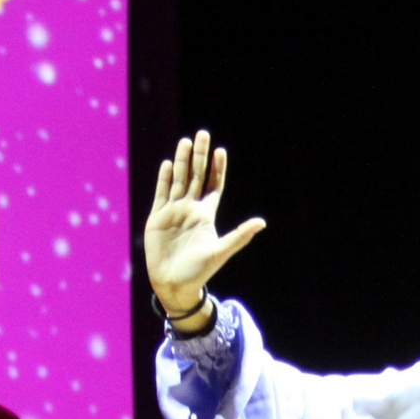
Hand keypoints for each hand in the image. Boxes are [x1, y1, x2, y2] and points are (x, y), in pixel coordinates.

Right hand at [145, 130, 264, 318]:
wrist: (174, 284)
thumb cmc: (199, 271)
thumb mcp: (221, 252)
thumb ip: (239, 236)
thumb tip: (262, 223)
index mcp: (206, 215)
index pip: (214, 185)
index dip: (218, 168)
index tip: (221, 150)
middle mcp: (190, 209)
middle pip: (196, 177)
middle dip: (200, 156)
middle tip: (203, 134)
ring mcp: (173, 212)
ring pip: (179, 181)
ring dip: (182, 161)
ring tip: (185, 142)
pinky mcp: (157, 218)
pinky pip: (161, 194)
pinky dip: (165, 179)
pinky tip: (168, 164)